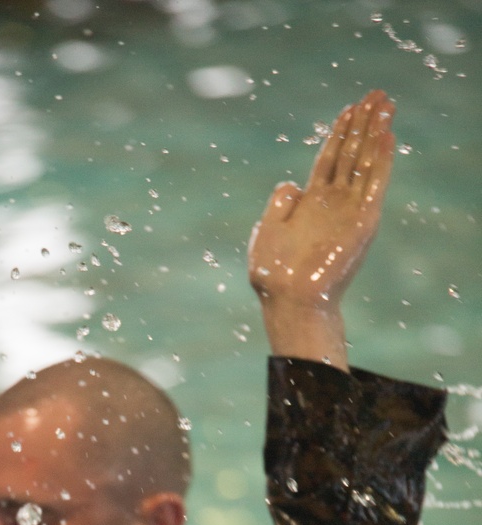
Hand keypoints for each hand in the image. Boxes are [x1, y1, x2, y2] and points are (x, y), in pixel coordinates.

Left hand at [249, 90, 394, 313]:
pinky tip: (387, 136)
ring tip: (386, 105)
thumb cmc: (275, 274)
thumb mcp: (267, 231)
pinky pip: (374, 184)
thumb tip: (290, 184)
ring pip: (365, 162)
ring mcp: (349, 211)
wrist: (290, 299)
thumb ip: (279, 205)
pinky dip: (381, 160)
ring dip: (376, 133)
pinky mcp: (362, 221)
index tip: (349, 108)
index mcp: (311, 203)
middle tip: (376, 94)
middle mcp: (334, 203)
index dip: (339, 132)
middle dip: (363, 123)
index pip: (330, 158)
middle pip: (351, 153)